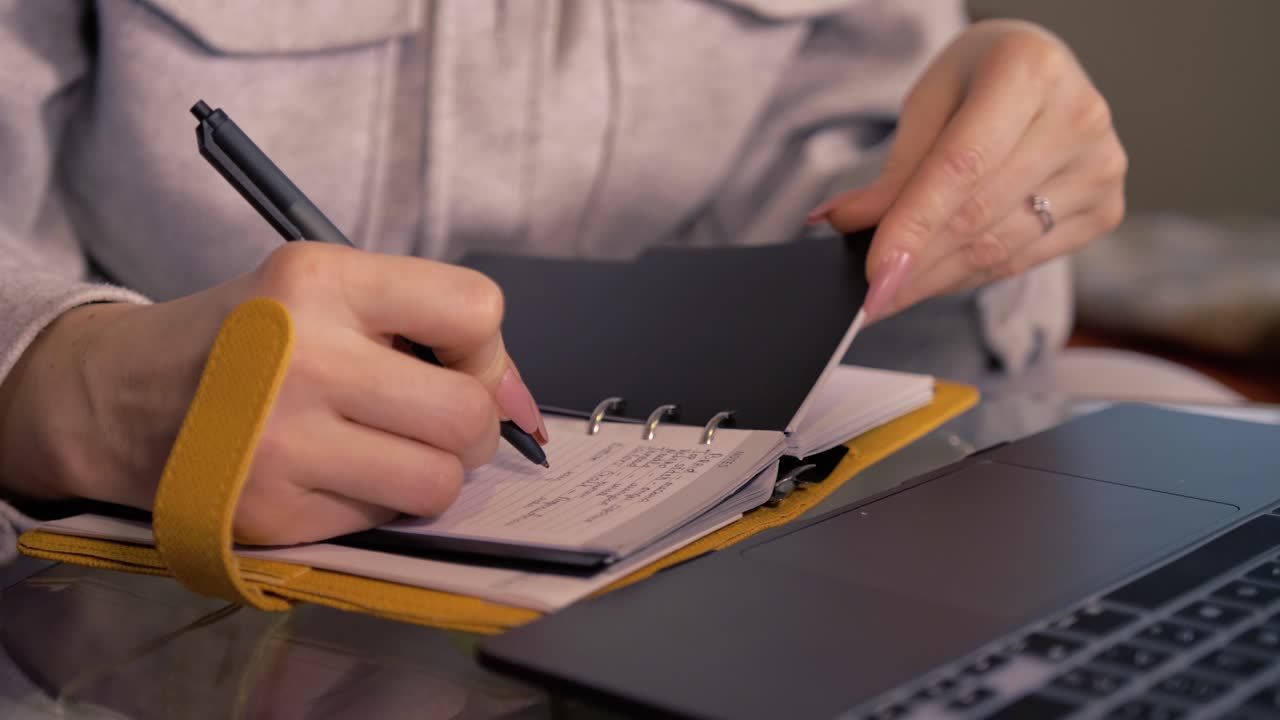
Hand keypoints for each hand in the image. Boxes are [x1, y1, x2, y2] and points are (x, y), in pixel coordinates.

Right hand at [0, 243, 547, 543]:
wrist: (124, 396)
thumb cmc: (249, 337)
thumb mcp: (327, 288)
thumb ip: (430, 324)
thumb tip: (523, 405)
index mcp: (319, 280)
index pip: (476, 309)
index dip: (485, 346)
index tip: (457, 358)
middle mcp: (300, 359)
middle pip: (468, 415)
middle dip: (473, 424)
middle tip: (435, 417)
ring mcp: (282, 445)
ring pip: (441, 483)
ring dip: (434, 472)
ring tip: (388, 447)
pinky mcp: (273, 515)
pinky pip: (386, 522)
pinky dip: (379, 501)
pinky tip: (335, 472)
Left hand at [808, 19, 1126, 320]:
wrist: (1039, 74)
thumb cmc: (978, 80)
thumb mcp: (927, 104)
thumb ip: (893, 171)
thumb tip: (842, 223)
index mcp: (1030, 69)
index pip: (962, 166)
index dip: (913, 226)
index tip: (875, 275)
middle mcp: (1079, 117)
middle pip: (979, 215)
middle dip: (916, 265)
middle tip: (870, 296)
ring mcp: (1101, 166)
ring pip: (1000, 247)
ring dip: (937, 279)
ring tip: (892, 294)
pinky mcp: (1106, 208)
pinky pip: (1023, 260)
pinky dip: (970, 276)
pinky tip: (934, 280)